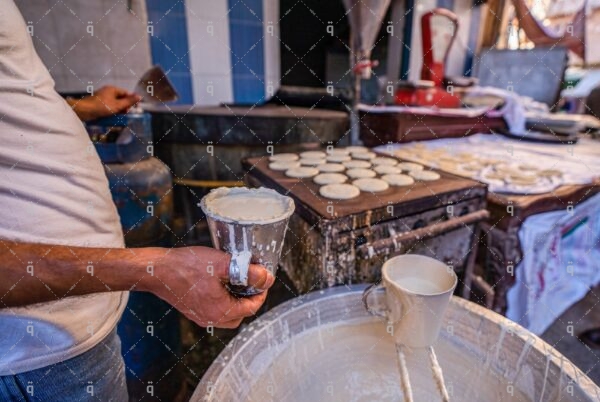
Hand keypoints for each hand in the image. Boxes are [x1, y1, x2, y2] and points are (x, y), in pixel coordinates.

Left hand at [69, 85, 140, 120]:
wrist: (84, 111)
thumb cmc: (101, 107)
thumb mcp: (118, 105)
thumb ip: (129, 102)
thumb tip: (140, 96)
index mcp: (113, 89)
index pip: (126, 93)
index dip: (132, 100)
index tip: (136, 107)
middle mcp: (108, 92)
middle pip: (121, 98)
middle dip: (125, 106)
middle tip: (127, 113)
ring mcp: (103, 98)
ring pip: (115, 103)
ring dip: (119, 110)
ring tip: (120, 116)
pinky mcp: (99, 104)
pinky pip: (109, 106)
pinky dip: (112, 111)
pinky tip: (112, 116)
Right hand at [144, 247, 274, 328]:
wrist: (156, 270)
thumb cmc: (186, 266)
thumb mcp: (222, 264)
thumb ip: (247, 272)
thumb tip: (267, 278)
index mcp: (221, 311)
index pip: (252, 308)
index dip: (261, 292)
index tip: (263, 278)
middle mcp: (211, 319)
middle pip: (241, 314)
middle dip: (250, 298)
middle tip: (252, 281)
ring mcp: (201, 317)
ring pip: (229, 315)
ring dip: (237, 301)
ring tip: (238, 281)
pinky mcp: (193, 311)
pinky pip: (216, 311)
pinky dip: (224, 301)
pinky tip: (221, 284)